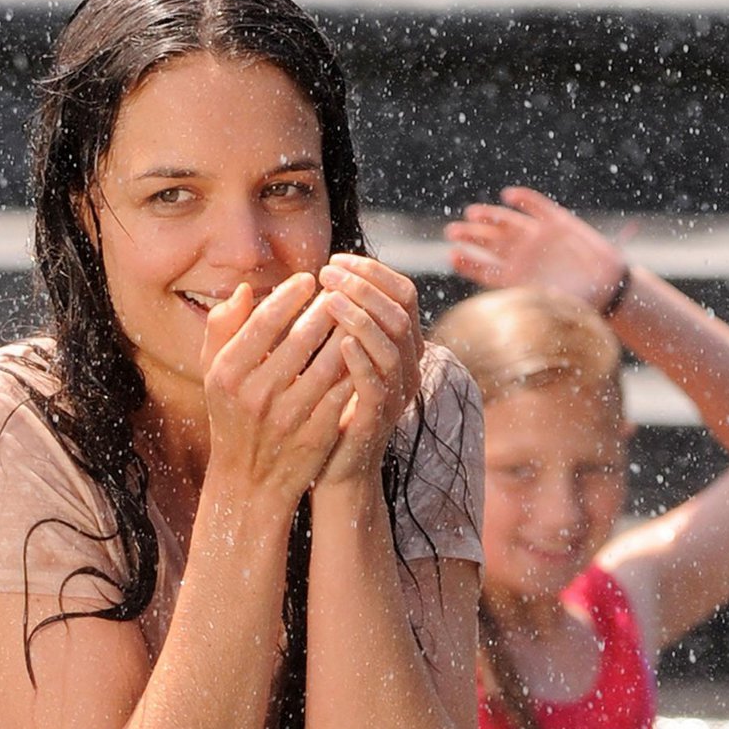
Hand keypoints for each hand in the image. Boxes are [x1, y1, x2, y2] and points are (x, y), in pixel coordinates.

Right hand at [200, 274, 352, 513]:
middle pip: (302, 339)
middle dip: (327, 308)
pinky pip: (344, 392)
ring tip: (356, 314)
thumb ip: (223, 328)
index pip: (265, 322)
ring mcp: (288, 418)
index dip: (290, 296)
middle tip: (341, 290)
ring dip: (347, 333)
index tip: (308, 280)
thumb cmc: (232, 416)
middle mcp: (256, 395)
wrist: (249, 482)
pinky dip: (356, 367)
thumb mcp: (214, 373)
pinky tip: (363, 350)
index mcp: (228, 373)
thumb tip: (247, 289)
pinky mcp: (316, 435)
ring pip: (329, 363)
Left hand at [313, 253, 422, 486]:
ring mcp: (396, 393)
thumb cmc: (327, 408)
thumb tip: (321, 277)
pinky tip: (339, 341)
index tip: (334, 260)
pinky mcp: (379, 418)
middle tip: (326, 272)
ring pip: (392, 342)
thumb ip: (337, 322)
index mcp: (401, 346)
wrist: (332, 468)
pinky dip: (361, 358)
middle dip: (363, 284)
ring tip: (328, 297)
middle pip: (400, 310)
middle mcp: (407, 366)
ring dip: (360, 314)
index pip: (401, 293)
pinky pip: (378, 382)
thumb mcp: (333, 358)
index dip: (371, 271)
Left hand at [445, 188, 627, 311]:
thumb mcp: (549, 312)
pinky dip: (523, 199)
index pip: (483, 269)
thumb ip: (528, 308)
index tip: (452, 255)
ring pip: (506, 223)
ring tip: (472, 214)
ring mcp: (537, 237)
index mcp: (514, 278)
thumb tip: (506, 318)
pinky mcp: (557, 222)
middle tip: (452, 231)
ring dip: (489, 217)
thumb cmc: (578, 307)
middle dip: (470, 236)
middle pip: (488, 242)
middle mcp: (521, 256)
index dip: (467, 262)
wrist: (609, 289)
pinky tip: (508, 196)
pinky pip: (536, 206)